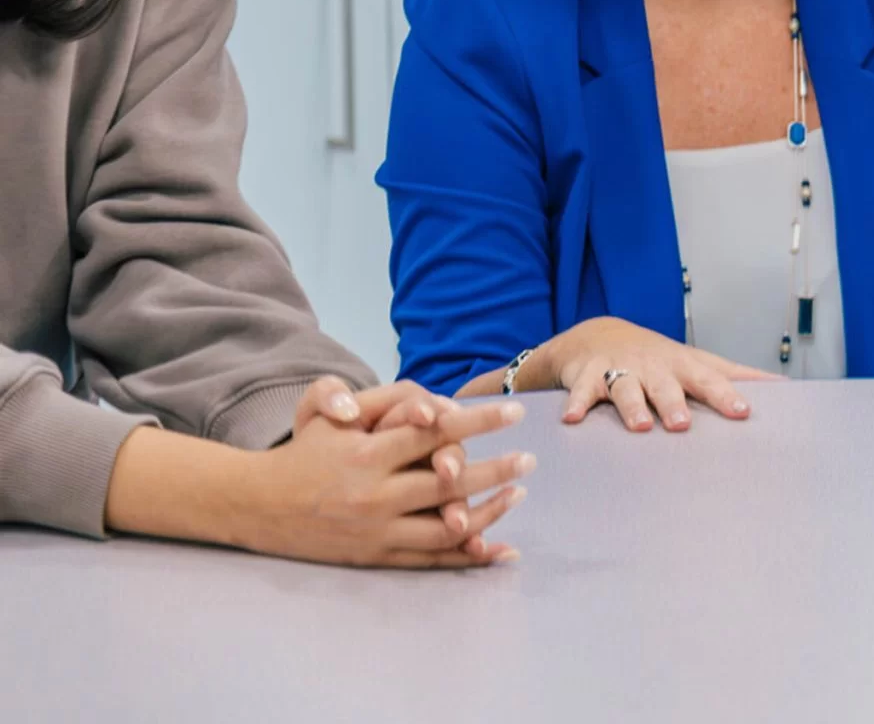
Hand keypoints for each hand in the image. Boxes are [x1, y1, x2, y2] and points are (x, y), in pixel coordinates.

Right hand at [232, 385, 533, 568]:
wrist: (257, 505)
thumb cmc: (302, 452)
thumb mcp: (325, 415)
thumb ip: (378, 401)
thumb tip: (428, 405)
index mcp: (366, 454)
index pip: (435, 432)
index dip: (478, 420)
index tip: (514, 411)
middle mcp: (374, 494)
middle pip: (449, 482)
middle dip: (496, 469)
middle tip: (530, 459)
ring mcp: (376, 531)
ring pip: (447, 526)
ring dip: (489, 511)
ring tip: (517, 494)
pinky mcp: (374, 557)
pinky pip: (430, 560)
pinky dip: (466, 555)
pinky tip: (498, 549)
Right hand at [530, 317, 778, 432]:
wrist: (598, 335)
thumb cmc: (659, 358)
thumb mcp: (697, 362)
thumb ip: (736, 376)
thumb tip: (784, 386)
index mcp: (683, 367)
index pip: (709, 381)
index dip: (726, 396)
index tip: (743, 412)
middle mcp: (653, 367)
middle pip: (666, 386)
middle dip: (674, 403)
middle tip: (683, 425)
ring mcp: (620, 369)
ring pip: (626, 388)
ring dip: (632, 407)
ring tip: (640, 427)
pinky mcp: (587, 377)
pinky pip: (581, 392)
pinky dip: (576, 404)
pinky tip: (572, 419)